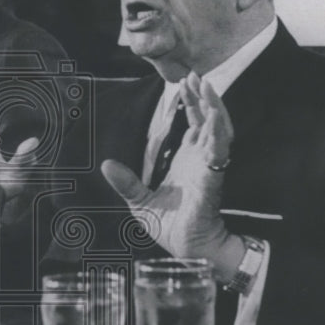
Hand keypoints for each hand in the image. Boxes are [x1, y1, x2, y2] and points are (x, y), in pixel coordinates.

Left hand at [101, 72, 243, 280]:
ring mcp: (209, 168)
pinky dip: (218, 133)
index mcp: (188, 159)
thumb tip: (105, 164)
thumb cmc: (170, 227)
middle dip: (204, 97)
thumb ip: (126, 182)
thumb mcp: (140, 202)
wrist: (187, 250)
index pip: (194, 123)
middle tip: (196, 74)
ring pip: (218, 131)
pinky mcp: (212, 180)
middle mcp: (201, 159)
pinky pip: (218, 153)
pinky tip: (215, 117)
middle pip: (208, 120)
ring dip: (214, 108)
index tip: (186, 81)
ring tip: (207, 88)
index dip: (192, 103)